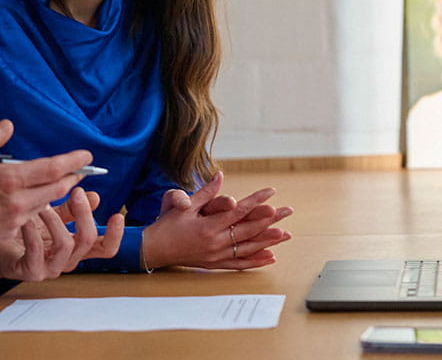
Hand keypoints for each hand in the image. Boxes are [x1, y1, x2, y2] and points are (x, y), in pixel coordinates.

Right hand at [0, 120, 91, 252]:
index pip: (52, 168)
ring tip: (58, 181)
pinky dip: (36, 206)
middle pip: (57, 188)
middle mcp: (17, 201)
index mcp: (8, 178)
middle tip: (80, 169)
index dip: (73, 162)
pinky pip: (31, 217)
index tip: (86, 156)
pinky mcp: (9, 232)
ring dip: (55, 192)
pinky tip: (30, 199)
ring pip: (46, 204)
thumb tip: (9, 126)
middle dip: (72, 178)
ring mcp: (15, 220)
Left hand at [0, 187, 125, 280]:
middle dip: (84, 213)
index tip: (117, 214)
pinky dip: (33, 230)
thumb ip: (72, 208)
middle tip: (76, 192)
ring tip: (43, 203)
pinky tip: (26, 217)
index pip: (105, 248)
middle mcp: (67, 260)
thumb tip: (93, 195)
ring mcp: (50, 269)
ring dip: (55, 219)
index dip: (115, 234)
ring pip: (65, 244)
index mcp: (76, 248)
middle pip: (88, 241)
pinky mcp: (30, 271)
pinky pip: (37, 250)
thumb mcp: (52, 215)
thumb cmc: (24, 229)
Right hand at [141, 171, 291, 269]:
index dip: (257, 201)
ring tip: (285, 234)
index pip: (239, 211)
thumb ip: (206, 192)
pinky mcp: (215, 264)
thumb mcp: (186, 206)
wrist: (154, 249)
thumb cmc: (168, 225)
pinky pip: (240, 264)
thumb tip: (220, 176)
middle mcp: (216, 242)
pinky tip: (270, 257)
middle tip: (287, 211)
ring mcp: (217, 255)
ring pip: (248, 248)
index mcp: (208, 226)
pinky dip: (256, 261)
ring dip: (268, 241)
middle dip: (271, 219)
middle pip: (249, 229)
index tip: (271, 192)